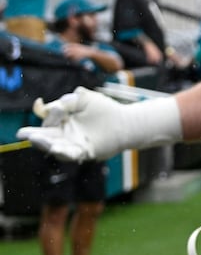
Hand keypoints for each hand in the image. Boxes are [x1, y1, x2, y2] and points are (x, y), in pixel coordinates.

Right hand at [19, 87, 154, 161]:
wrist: (125, 122)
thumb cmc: (104, 109)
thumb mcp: (84, 99)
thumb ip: (67, 102)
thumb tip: (50, 107)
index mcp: (62, 123)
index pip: (46, 121)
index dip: (44, 114)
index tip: (43, 106)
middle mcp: (65, 136)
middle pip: (45, 137)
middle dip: (34, 136)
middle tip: (22, 134)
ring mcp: (74, 145)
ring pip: (56, 147)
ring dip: (46, 145)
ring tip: (37, 140)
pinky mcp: (85, 152)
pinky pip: (73, 154)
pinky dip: (65, 152)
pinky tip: (57, 149)